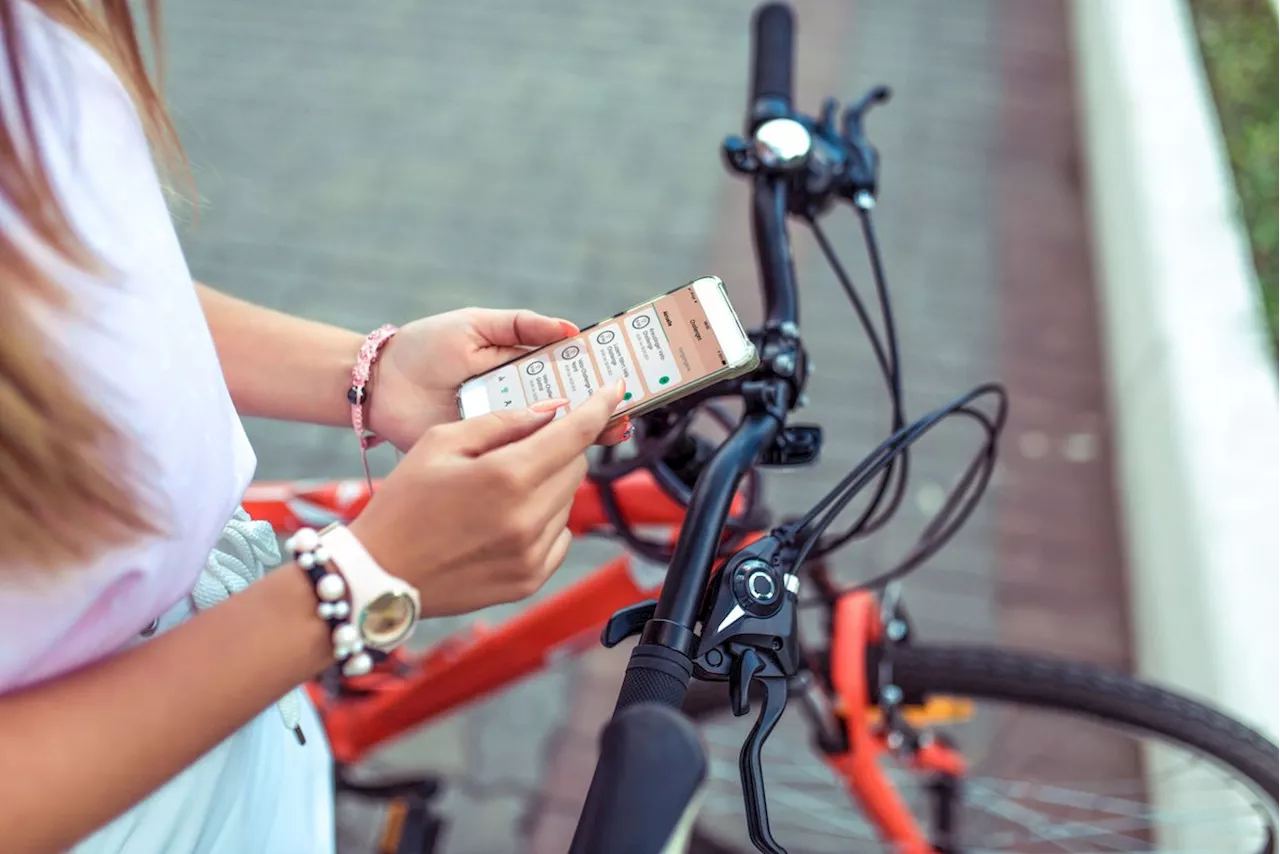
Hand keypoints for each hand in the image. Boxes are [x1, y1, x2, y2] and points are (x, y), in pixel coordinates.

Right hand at [349, 381, 624, 616]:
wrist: (379, 575)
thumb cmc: (402, 504)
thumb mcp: (440, 442)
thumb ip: (502, 423)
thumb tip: (551, 411)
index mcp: (506, 477)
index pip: (574, 434)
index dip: (599, 408)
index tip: (614, 393)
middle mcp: (527, 519)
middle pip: (575, 466)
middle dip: (558, 448)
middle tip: (520, 448)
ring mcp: (532, 554)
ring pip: (568, 500)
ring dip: (547, 485)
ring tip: (498, 491)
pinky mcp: (530, 579)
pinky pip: (560, 535)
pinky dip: (543, 520)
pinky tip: (504, 520)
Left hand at [367, 308, 630, 449]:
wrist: (381, 383)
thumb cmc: (426, 346)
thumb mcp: (477, 325)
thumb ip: (521, 325)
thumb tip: (570, 329)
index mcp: (522, 367)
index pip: (570, 371)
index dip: (597, 374)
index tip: (625, 374)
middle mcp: (519, 400)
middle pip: (571, 406)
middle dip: (602, 408)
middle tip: (629, 407)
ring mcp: (505, 428)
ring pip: (554, 435)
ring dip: (586, 434)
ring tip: (615, 427)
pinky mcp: (488, 452)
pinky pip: (522, 456)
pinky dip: (548, 458)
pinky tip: (573, 451)